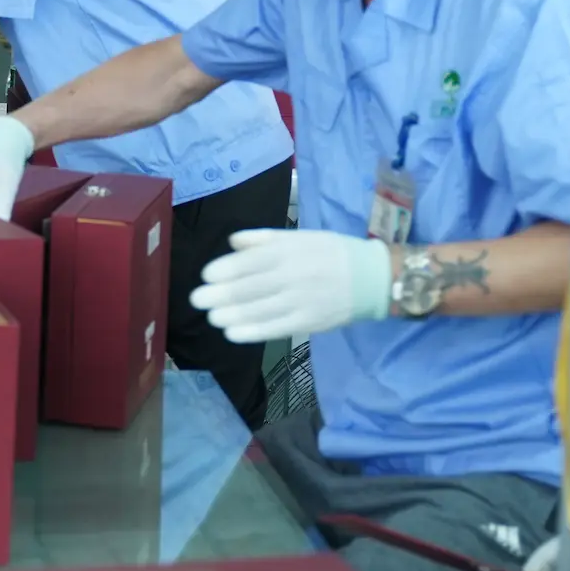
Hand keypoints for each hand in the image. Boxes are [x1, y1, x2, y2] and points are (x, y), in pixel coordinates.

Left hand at [188, 229, 391, 344]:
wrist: (372, 278)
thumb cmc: (330, 253)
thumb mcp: (299, 237)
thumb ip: (264, 239)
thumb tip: (232, 242)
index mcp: (288, 252)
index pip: (250, 262)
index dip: (225, 270)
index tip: (206, 276)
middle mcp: (292, 276)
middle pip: (250, 288)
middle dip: (220, 295)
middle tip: (197, 300)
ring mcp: (300, 301)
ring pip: (259, 310)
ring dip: (231, 315)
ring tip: (211, 317)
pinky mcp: (308, 322)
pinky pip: (275, 328)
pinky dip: (252, 331)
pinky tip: (232, 333)